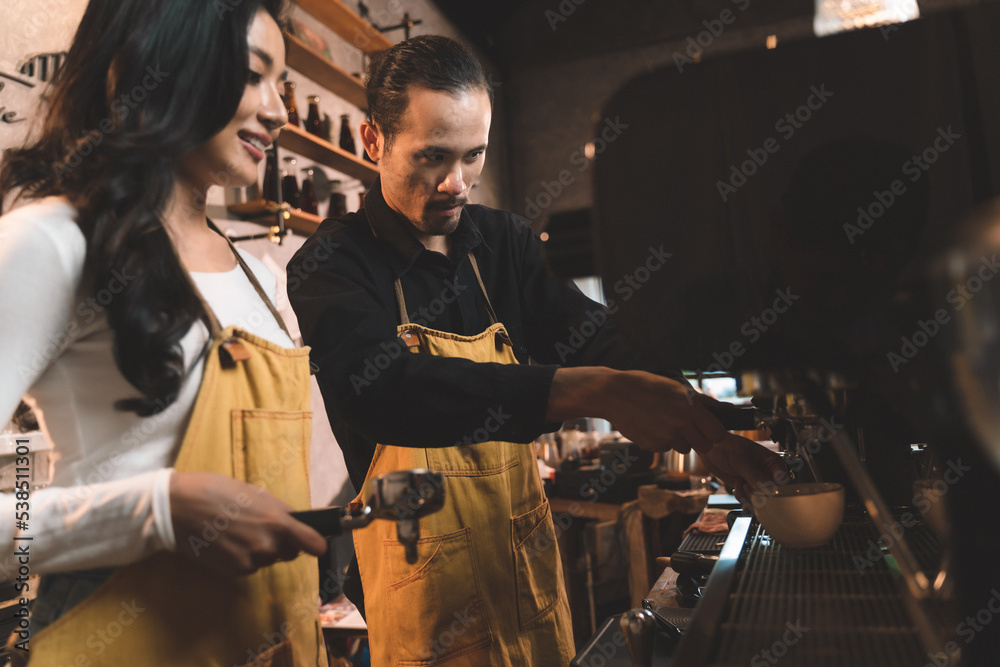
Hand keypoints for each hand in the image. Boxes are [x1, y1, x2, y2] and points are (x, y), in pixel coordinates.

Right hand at [169, 472, 326, 575]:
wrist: (179, 508)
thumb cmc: (217, 492)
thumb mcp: (255, 493)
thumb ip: (278, 511)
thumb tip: (296, 522)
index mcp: (276, 522)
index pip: (311, 542)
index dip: (317, 544)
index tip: (319, 546)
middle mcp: (267, 545)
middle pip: (288, 552)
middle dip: (280, 542)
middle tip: (259, 527)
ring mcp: (249, 561)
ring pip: (266, 560)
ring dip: (259, 550)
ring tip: (237, 532)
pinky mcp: (233, 571)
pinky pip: (248, 567)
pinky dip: (242, 558)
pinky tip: (227, 543)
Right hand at [548, 368, 726, 452]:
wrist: (614, 393)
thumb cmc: (647, 386)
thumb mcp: (677, 388)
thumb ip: (704, 403)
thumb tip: (728, 410)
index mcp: (690, 406)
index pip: (718, 434)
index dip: (715, 433)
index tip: (708, 428)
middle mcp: (680, 423)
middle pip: (704, 446)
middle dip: (699, 439)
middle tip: (687, 427)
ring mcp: (665, 436)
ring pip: (684, 449)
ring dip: (679, 440)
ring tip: (664, 422)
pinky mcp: (651, 446)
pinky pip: (665, 448)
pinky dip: (661, 441)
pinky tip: (651, 426)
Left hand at [696, 433, 788, 507]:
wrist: (712, 450)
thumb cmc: (728, 446)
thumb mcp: (741, 460)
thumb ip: (753, 475)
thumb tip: (766, 488)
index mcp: (773, 463)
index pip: (783, 482)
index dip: (774, 489)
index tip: (762, 489)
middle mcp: (769, 475)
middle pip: (773, 495)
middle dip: (757, 494)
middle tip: (746, 484)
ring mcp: (758, 483)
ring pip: (761, 501)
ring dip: (747, 496)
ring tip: (739, 482)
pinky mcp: (748, 489)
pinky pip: (750, 502)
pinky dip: (742, 498)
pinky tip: (737, 488)